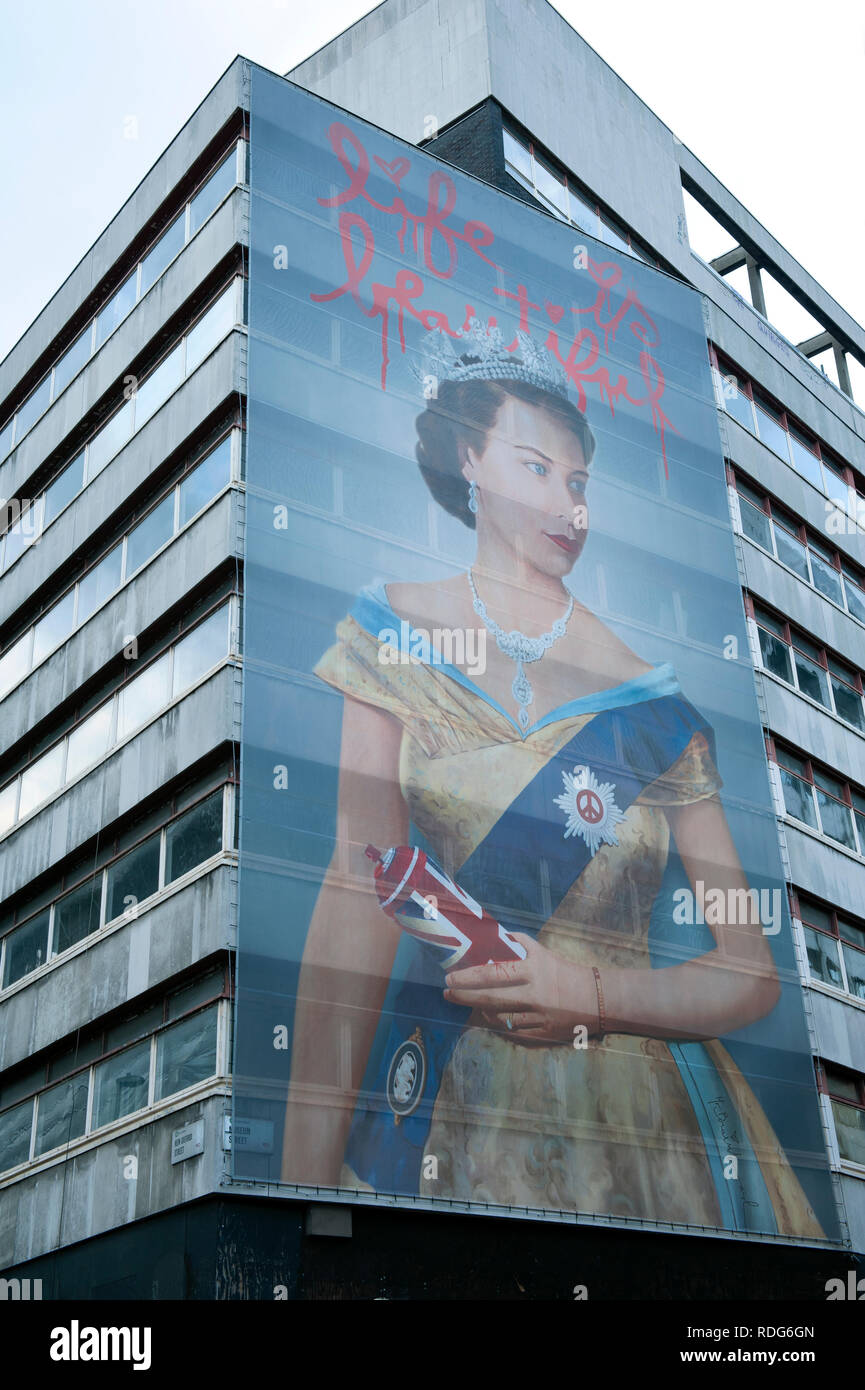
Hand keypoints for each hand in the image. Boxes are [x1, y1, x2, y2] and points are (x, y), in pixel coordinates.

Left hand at [443, 934, 597, 1043]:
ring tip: (469, 1002)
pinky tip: (489, 1017)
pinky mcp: (542, 1035)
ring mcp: (538, 1018)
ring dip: (480, 1010)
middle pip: (491, 999)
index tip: (450, 977)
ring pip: (499, 1018)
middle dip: (465, 996)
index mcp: (533, 971)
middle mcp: (534, 995)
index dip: (468, 977)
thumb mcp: (542, 952)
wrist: (596, 998)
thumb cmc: (563, 971)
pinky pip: (513, 1032)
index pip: (494, 974)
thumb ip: (518, 943)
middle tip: (447, 993)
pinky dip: (498, 1025)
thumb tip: (492, 935)